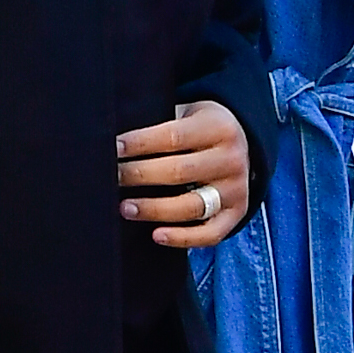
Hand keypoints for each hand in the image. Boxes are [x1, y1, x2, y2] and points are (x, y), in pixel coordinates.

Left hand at [117, 97, 251, 247]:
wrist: (241, 144)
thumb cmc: (200, 130)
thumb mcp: (188, 114)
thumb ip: (160, 126)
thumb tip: (117, 144)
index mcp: (219, 127)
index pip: (173, 136)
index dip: (140, 144)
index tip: (113, 148)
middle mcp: (232, 159)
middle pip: (179, 172)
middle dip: (139, 175)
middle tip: (113, 178)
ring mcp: (236, 189)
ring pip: (192, 206)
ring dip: (154, 209)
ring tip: (126, 208)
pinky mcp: (236, 214)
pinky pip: (210, 234)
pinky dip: (182, 238)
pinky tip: (156, 235)